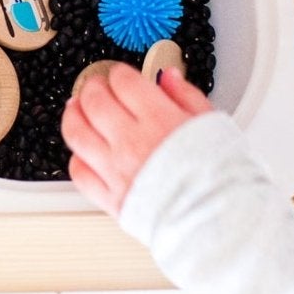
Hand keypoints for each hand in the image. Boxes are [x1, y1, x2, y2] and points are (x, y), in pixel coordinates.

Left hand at [62, 64, 211, 218]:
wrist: (217, 220)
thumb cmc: (220, 177)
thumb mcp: (211, 124)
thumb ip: (186, 96)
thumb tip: (169, 77)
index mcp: (158, 120)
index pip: (124, 82)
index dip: (118, 73)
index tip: (120, 75)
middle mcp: (131, 143)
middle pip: (94, 102)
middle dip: (93, 87)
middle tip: (96, 86)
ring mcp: (116, 171)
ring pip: (77, 133)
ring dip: (73, 115)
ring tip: (76, 108)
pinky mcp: (110, 198)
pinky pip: (80, 172)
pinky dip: (77, 157)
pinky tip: (83, 150)